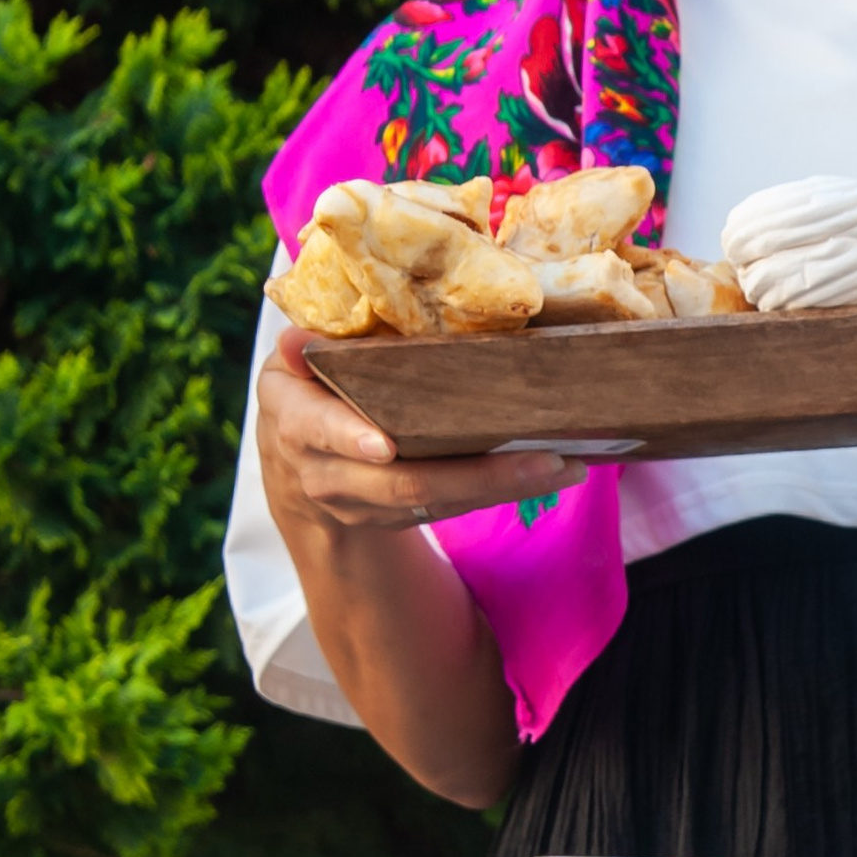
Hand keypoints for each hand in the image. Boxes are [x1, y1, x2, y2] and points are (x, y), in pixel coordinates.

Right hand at [256, 328, 571, 534]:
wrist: (294, 468)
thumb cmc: (304, 390)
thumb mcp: (292, 364)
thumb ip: (304, 351)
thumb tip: (301, 339)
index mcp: (297, 424)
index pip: (319, 431)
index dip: (349, 438)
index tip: (385, 445)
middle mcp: (329, 474)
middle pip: (404, 483)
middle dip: (476, 475)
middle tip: (544, 458)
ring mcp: (366, 504)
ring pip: (438, 502)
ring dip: (505, 487)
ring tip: (565, 466)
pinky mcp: (400, 517)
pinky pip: (453, 507)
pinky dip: (501, 490)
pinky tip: (553, 471)